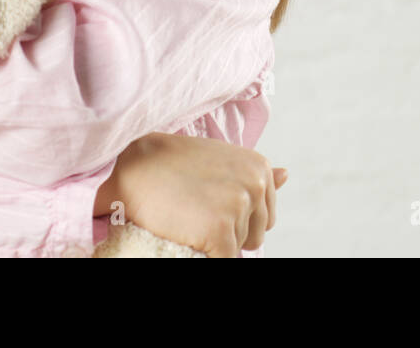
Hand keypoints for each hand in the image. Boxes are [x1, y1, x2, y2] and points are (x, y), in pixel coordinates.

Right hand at [102, 132, 286, 257]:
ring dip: (217, 242)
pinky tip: (190, 237)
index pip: (265, 217)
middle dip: (230, 232)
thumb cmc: (173, 164)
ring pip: (239, 248)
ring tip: (191, 218)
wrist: (133, 166)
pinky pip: (225, 260)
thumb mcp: (223, 159)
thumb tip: (286, 175)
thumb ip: (255, 174)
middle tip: (197, 212)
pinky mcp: (220, 231)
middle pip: (256, 235)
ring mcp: (239, 207)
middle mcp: (256, 184)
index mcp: (259, 168)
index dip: (237, 220)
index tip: (210, 207)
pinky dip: (207, 256)